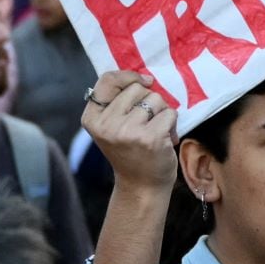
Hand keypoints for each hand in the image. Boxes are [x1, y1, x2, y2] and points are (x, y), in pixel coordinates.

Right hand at [82, 72, 179, 192]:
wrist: (141, 187)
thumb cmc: (131, 152)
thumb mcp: (113, 126)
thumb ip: (119, 102)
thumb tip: (145, 78)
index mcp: (92, 119)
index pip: (107, 80)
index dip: (128, 76)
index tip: (144, 82)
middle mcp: (106, 124)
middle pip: (136, 88)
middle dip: (149, 100)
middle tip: (148, 122)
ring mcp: (127, 131)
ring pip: (155, 99)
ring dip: (162, 113)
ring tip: (156, 132)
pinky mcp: (149, 138)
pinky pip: (170, 113)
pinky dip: (172, 124)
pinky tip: (165, 140)